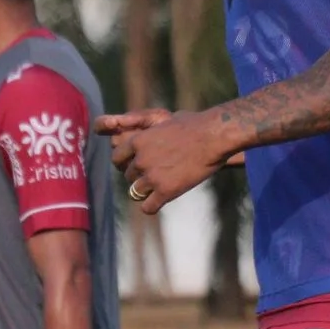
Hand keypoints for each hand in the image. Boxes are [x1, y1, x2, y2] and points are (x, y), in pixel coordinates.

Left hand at [105, 109, 234, 214]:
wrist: (213, 137)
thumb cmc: (195, 125)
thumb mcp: (166, 121)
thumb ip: (152, 129)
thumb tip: (150, 129)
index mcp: (138, 141)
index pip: (116, 157)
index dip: (125, 162)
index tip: (135, 165)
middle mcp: (141, 160)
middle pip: (127, 175)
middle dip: (138, 176)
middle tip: (153, 176)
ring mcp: (152, 177)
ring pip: (135, 192)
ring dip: (144, 192)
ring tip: (157, 189)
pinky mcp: (166, 192)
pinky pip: (148, 207)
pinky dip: (152, 206)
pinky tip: (160, 201)